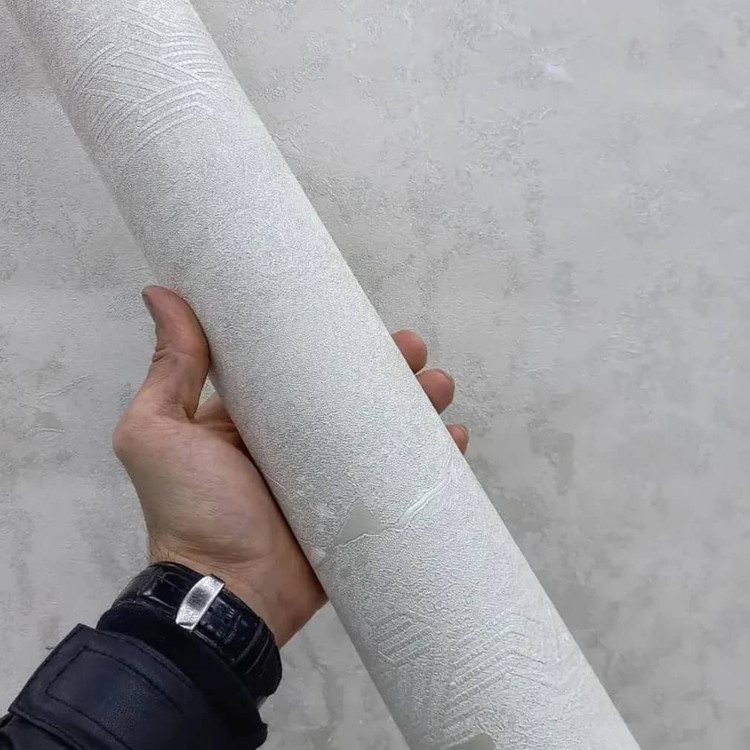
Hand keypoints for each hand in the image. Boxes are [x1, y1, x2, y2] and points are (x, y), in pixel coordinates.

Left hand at [113, 286, 468, 645]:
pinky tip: (454, 441)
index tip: (365, 320)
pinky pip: (403, 481)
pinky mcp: (358, 514)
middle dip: (390, 370)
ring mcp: (332, 480)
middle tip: (415, 353)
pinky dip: (433, 461)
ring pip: (385, 432)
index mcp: (255, 421)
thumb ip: (170, 369)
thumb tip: (160, 294)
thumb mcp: (159, 432)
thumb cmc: (192, 512)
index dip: (335, 343)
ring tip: (439, 388)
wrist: (227, 597)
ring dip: (418, 406)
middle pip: (354, 396)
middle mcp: (296, 445)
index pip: (301, 370)